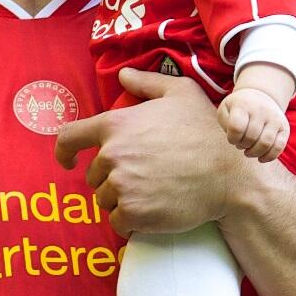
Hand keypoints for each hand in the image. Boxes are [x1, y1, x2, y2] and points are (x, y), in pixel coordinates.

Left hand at [53, 68, 246, 238]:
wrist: (231, 175)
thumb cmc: (207, 131)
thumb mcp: (181, 93)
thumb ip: (147, 83)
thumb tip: (124, 74)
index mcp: (115, 125)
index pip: (69, 138)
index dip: (64, 152)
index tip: (67, 161)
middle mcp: (112, 155)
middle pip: (94, 175)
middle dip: (112, 177)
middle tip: (145, 176)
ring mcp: (121, 186)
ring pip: (105, 199)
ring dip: (122, 199)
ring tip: (152, 192)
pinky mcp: (132, 213)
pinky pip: (118, 221)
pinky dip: (130, 220)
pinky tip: (152, 211)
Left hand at [218, 88, 289, 160]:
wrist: (259, 96)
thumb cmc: (238, 108)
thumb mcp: (225, 110)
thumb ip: (226, 124)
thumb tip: (236, 138)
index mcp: (244, 105)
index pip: (237, 128)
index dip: (232, 139)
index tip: (232, 138)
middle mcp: (262, 110)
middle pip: (251, 138)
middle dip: (242, 146)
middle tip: (240, 144)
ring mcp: (275, 118)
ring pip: (265, 143)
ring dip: (254, 153)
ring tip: (248, 151)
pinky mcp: (284, 127)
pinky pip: (279, 146)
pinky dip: (269, 156)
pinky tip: (260, 158)